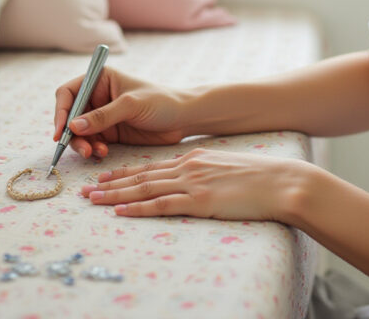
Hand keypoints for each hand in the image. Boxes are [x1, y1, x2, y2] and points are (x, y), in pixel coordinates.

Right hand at [53, 66, 189, 158]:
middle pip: (70, 116)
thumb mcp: (131, 105)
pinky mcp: (110, 133)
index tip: (61, 130)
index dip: (61, 111)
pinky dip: (93, 150)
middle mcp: (97, 97)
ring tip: (95, 153)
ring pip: (79, 133)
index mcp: (100, 80)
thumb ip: (102, 116)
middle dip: (71, 133)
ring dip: (83, 144)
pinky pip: (92, 143)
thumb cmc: (161, 102)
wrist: (184, 119)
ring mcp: (102, 117)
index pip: (68, 93)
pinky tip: (103, 154)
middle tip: (82, 148)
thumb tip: (73, 126)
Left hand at [79, 148, 311, 222]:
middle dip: (111, 182)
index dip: (126, 172)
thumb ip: (208, 172)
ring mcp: (193, 183)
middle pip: (141, 176)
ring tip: (93, 199)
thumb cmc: (262, 178)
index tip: (106, 176)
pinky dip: (138, 208)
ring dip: (116, 195)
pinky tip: (120, 211)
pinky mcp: (201, 200)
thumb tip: (199, 181)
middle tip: (87, 188)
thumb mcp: (228, 168)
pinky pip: (162, 205)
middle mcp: (188, 167)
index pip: (152, 166)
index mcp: (195, 159)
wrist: (282, 181)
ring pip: (144, 189)